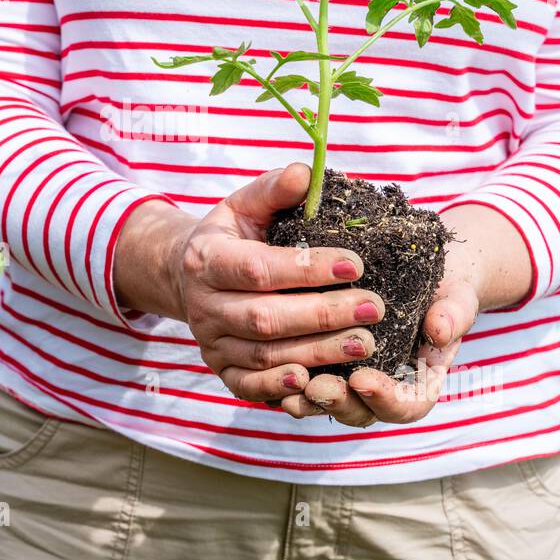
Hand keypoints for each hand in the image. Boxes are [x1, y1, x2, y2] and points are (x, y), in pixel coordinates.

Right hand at [114, 163, 383, 403]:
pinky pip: (249, 386)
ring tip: (367, 342)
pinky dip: (281, 387)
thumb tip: (306, 173)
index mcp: (207, 258)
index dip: (307, 269)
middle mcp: (203, 305)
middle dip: (323, 315)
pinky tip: (317, 381)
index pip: (258, 268)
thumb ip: (275, 189)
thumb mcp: (245, 204)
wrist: (186, 274)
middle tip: (374, 308)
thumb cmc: (232, 235)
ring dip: (318, 351)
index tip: (356, 264)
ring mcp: (210, 342)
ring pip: (264, 354)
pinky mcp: (220, 369)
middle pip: (264, 317)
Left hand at [282, 275, 478, 425]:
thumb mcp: (456, 296)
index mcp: (420, 380)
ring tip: (289, 384)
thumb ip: (454, 315)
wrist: (425, 270)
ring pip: (328, 402)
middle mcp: (384, 386)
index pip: (407, 406)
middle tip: (317, 388)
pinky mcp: (325, 361)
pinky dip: (287, 379)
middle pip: (361, 412)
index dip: (386, 401)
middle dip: (338, 404)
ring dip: (307, 399)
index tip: (364, 380)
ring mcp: (352, 378)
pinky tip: (269, 367)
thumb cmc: (445, 287)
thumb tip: (440, 332)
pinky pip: (304, 380)